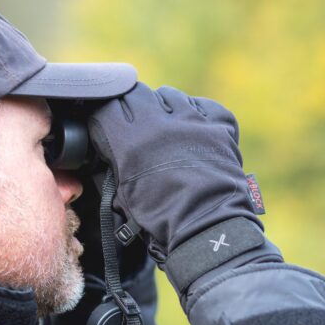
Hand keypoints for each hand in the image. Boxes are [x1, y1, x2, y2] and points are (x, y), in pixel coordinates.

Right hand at [87, 83, 261, 262]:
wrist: (206, 229)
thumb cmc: (161, 221)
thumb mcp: (122, 196)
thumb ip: (112, 167)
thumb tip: (106, 153)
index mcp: (128, 141)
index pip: (107, 107)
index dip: (107, 118)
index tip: (110, 128)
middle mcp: (158, 123)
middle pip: (136, 94)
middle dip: (134, 109)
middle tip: (139, 128)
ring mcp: (191, 121)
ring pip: (170, 96)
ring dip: (165, 109)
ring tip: (169, 130)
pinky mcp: (218, 126)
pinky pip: (204, 107)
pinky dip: (199, 115)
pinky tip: (196, 130)